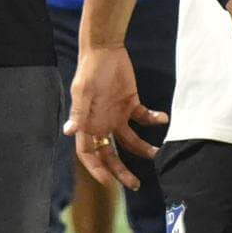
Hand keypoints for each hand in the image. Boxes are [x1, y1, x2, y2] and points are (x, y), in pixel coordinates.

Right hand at [69, 41, 163, 190]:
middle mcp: (102, 124)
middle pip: (111, 154)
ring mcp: (117, 115)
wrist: (105, 48)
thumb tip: (69, 132)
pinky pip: (143, 118)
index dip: (97, 170)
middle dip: (121, 171)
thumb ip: (79, 112)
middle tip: (135, 184)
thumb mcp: (84, 91)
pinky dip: (153, 120)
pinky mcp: (131, 103)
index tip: (110, 183)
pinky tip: (162, 118)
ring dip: (143, 149)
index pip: (89, 154)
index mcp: (88, 124)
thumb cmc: (90, 70)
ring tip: (156, 153)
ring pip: (130, 141)